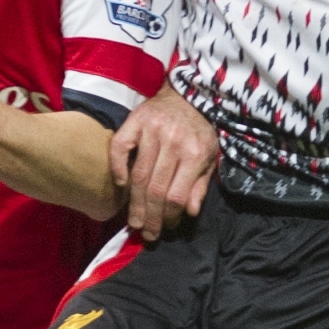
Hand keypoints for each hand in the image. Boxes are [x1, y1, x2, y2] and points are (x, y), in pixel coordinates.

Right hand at [112, 89, 217, 240]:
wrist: (190, 94)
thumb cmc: (200, 131)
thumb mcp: (211, 158)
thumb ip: (201, 185)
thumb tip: (190, 212)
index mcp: (195, 153)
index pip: (177, 196)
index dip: (169, 217)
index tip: (164, 228)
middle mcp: (173, 142)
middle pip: (156, 190)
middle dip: (150, 217)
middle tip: (146, 234)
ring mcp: (152, 130)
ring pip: (139, 175)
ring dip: (134, 203)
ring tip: (133, 222)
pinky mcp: (135, 121)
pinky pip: (120, 148)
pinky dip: (117, 168)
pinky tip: (120, 185)